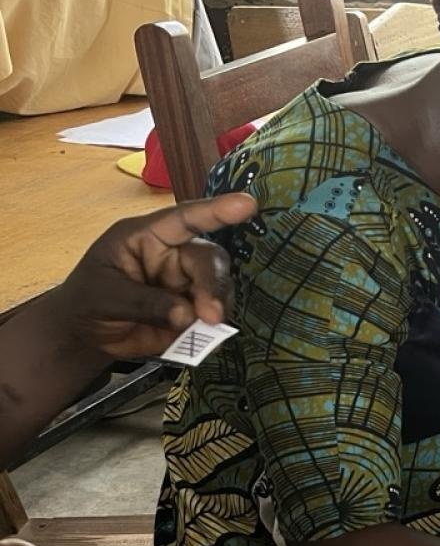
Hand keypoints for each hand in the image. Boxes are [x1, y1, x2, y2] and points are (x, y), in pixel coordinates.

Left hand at [46, 194, 256, 360]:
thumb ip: (145, 303)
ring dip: (216, 309)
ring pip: (218, 287)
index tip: (247, 205)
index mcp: (147, 237)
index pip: (184, 219)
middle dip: (213, 285)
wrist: (87, 336)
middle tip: (211, 317)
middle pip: (208, 259)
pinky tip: (202, 340)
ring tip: (202, 332)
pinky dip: (214, 331)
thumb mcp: (105, 298)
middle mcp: (172, 255)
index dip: (215, 210)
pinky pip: (215, 316)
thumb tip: (188, 315)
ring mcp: (186, 282)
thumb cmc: (87, 302)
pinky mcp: (194, 310)